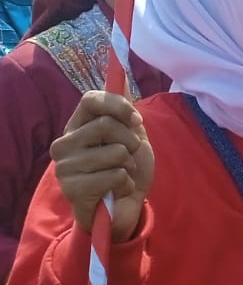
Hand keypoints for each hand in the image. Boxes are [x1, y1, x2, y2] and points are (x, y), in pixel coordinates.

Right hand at [51, 92, 153, 242]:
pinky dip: (126, 183)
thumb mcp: (131, 134)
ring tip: (121, 174)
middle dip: (131, 141)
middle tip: (130, 156)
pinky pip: (116, 175)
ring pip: (115, 152)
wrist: (124, 206)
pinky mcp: (73, 189)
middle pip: (107, 125)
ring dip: (129, 165)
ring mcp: (64, 167)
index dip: (119, 106)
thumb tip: (121, 78)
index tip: (136, 121)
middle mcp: (64, 144)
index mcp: (77, 126)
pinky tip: (117, 190)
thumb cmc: (126, 168)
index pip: (90, 98)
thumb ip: (124, 109)